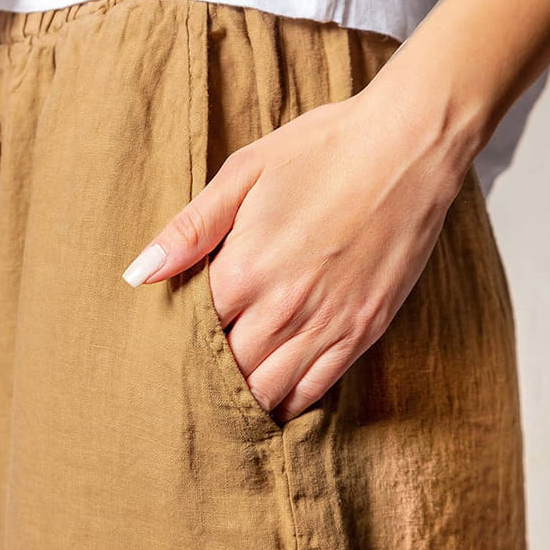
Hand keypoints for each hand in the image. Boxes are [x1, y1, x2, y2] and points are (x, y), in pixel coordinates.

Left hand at [121, 73, 472, 422]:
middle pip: (227, 370)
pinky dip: (290, 403)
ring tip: (227, 397)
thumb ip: (190, 228)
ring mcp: (327, 324)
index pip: (191, 332)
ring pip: (269, 390)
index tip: (166, 343)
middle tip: (190, 379)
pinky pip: (316, 388)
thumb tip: (139, 274)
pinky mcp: (363, 331)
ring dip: (245, 397)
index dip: (176, 341)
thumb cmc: (323, 149)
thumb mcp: (245, 172)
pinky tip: (275, 401)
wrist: (410, 147)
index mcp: (244, 269)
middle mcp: (282, 308)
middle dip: (207, 376)